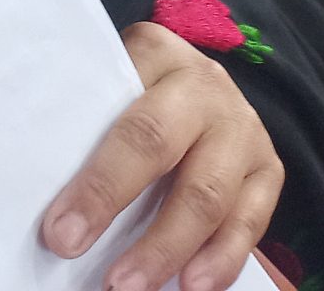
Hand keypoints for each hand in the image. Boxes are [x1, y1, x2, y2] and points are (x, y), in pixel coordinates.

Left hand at [41, 21, 284, 290]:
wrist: (198, 86)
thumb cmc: (133, 96)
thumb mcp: (112, 90)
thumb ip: (89, 128)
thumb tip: (54, 211)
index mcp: (156, 55)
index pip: (127, 122)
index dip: (98, 184)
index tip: (61, 234)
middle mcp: (205, 86)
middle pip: (165, 152)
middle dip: (135, 224)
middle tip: (106, 278)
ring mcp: (243, 126)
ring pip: (210, 195)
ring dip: (171, 250)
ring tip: (137, 288)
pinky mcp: (269, 168)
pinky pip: (251, 221)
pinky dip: (222, 259)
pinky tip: (194, 286)